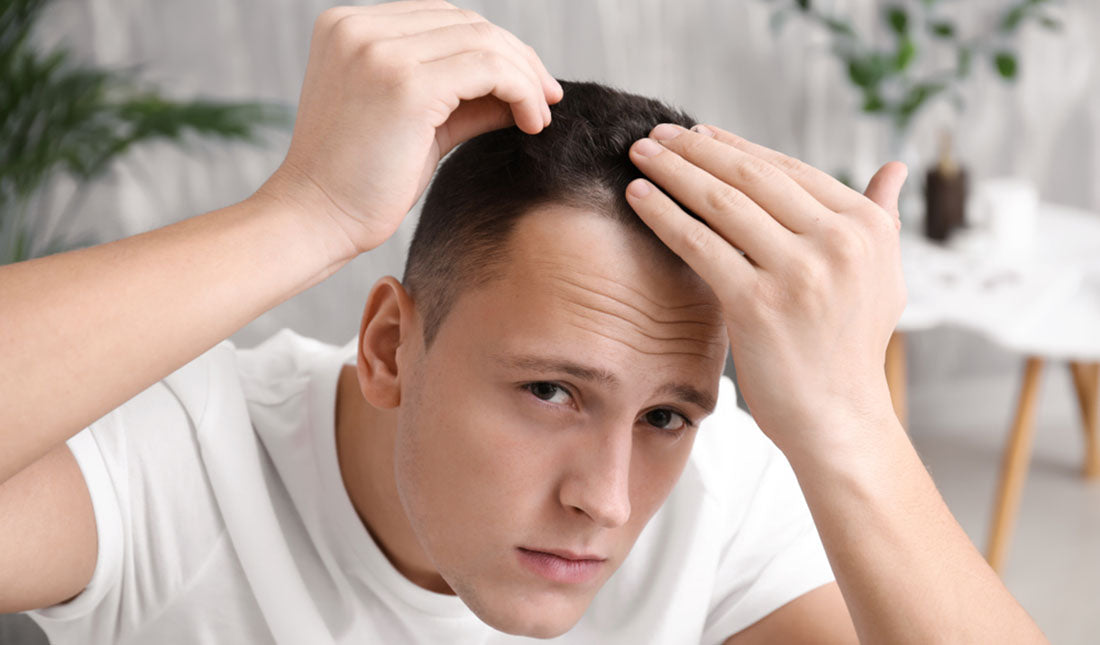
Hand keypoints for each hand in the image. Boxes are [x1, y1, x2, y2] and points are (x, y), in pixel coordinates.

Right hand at [257, 1, 561, 258]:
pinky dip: (521, 91)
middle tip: (548, 98)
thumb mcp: (416, 125)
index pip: (443, 18)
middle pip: (466, 23)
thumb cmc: (360, 183)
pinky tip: (532, 123)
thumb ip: (462, 97)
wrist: (314, 221)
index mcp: (348, 26)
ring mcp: (378, 51)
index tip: (529, 85)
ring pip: (484, 42)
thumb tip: (524, 88)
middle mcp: (358, 28)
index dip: (493, 47)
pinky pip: (488, 69)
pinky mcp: (404, 83)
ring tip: (540, 116)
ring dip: (525, 77)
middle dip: (517, 58)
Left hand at [625, 123, 907, 451]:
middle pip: (751, 178)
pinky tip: (638, 196)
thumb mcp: (882, 276)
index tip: (698, 134)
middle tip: (656, 132)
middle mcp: (838, 242)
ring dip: (673, 171)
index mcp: (866, 227)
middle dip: (697, 149)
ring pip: (722, 203)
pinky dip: (664, 214)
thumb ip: (882, 218)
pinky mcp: (758, 304)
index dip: (736, 148)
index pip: (789, 170)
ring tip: (640, 153)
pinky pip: (700, 244)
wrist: (837, 418)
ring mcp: (799, 273)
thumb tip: (894, 170)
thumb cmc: (850, 347)